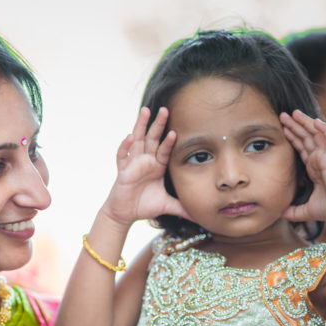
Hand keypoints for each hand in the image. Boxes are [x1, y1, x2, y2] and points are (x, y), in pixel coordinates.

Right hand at [101, 107, 190, 225]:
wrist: (125, 214)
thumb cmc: (145, 206)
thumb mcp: (168, 205)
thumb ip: (184, 208)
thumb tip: (202, 217)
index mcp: (157, 166)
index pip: (165, 149)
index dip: (170, 140)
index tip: (177, 129)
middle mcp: (145, 161)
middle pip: (152, 138)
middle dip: (158, 124)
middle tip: (165, 108)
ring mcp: (133, 164)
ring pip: (137, 140)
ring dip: (140, 125)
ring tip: (146, 111)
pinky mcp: (123, 171)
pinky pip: (123, 156)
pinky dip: (125, 147)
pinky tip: (129, 137)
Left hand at [280, 110, 325, 222]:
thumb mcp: (305, 211)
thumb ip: (292, 212)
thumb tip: (279, 214)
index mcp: (315, 168)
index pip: (302, 148)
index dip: (293, 137)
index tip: (283, 128)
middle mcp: (320, 160)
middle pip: (306, 138)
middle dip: (295, 126)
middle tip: (283, 115)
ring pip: (315, 135)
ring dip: (305, 123)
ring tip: (294, 112)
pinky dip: (324, 130)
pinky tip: (316, 121)